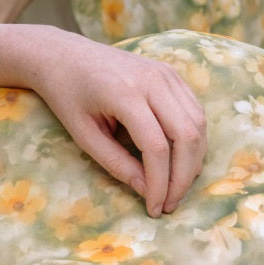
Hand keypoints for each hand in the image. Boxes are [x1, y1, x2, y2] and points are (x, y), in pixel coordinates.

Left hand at [29, 35, 207, 217]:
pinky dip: (193, 142)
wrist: (65, 56)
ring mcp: (166, 74)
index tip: (154, 208)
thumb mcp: (84, 136)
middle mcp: (152, 80)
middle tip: (170, 204)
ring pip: (197, 124)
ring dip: (192, 162)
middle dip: (182, 177)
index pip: (156, 147)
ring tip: (175, 188)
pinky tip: (180, 163)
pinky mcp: (171, 75)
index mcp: (125, 93)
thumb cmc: (68, 96)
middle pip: (186, 136)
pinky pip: (195, 112)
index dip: (160, 184)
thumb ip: (117, 164)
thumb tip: (147, 191)